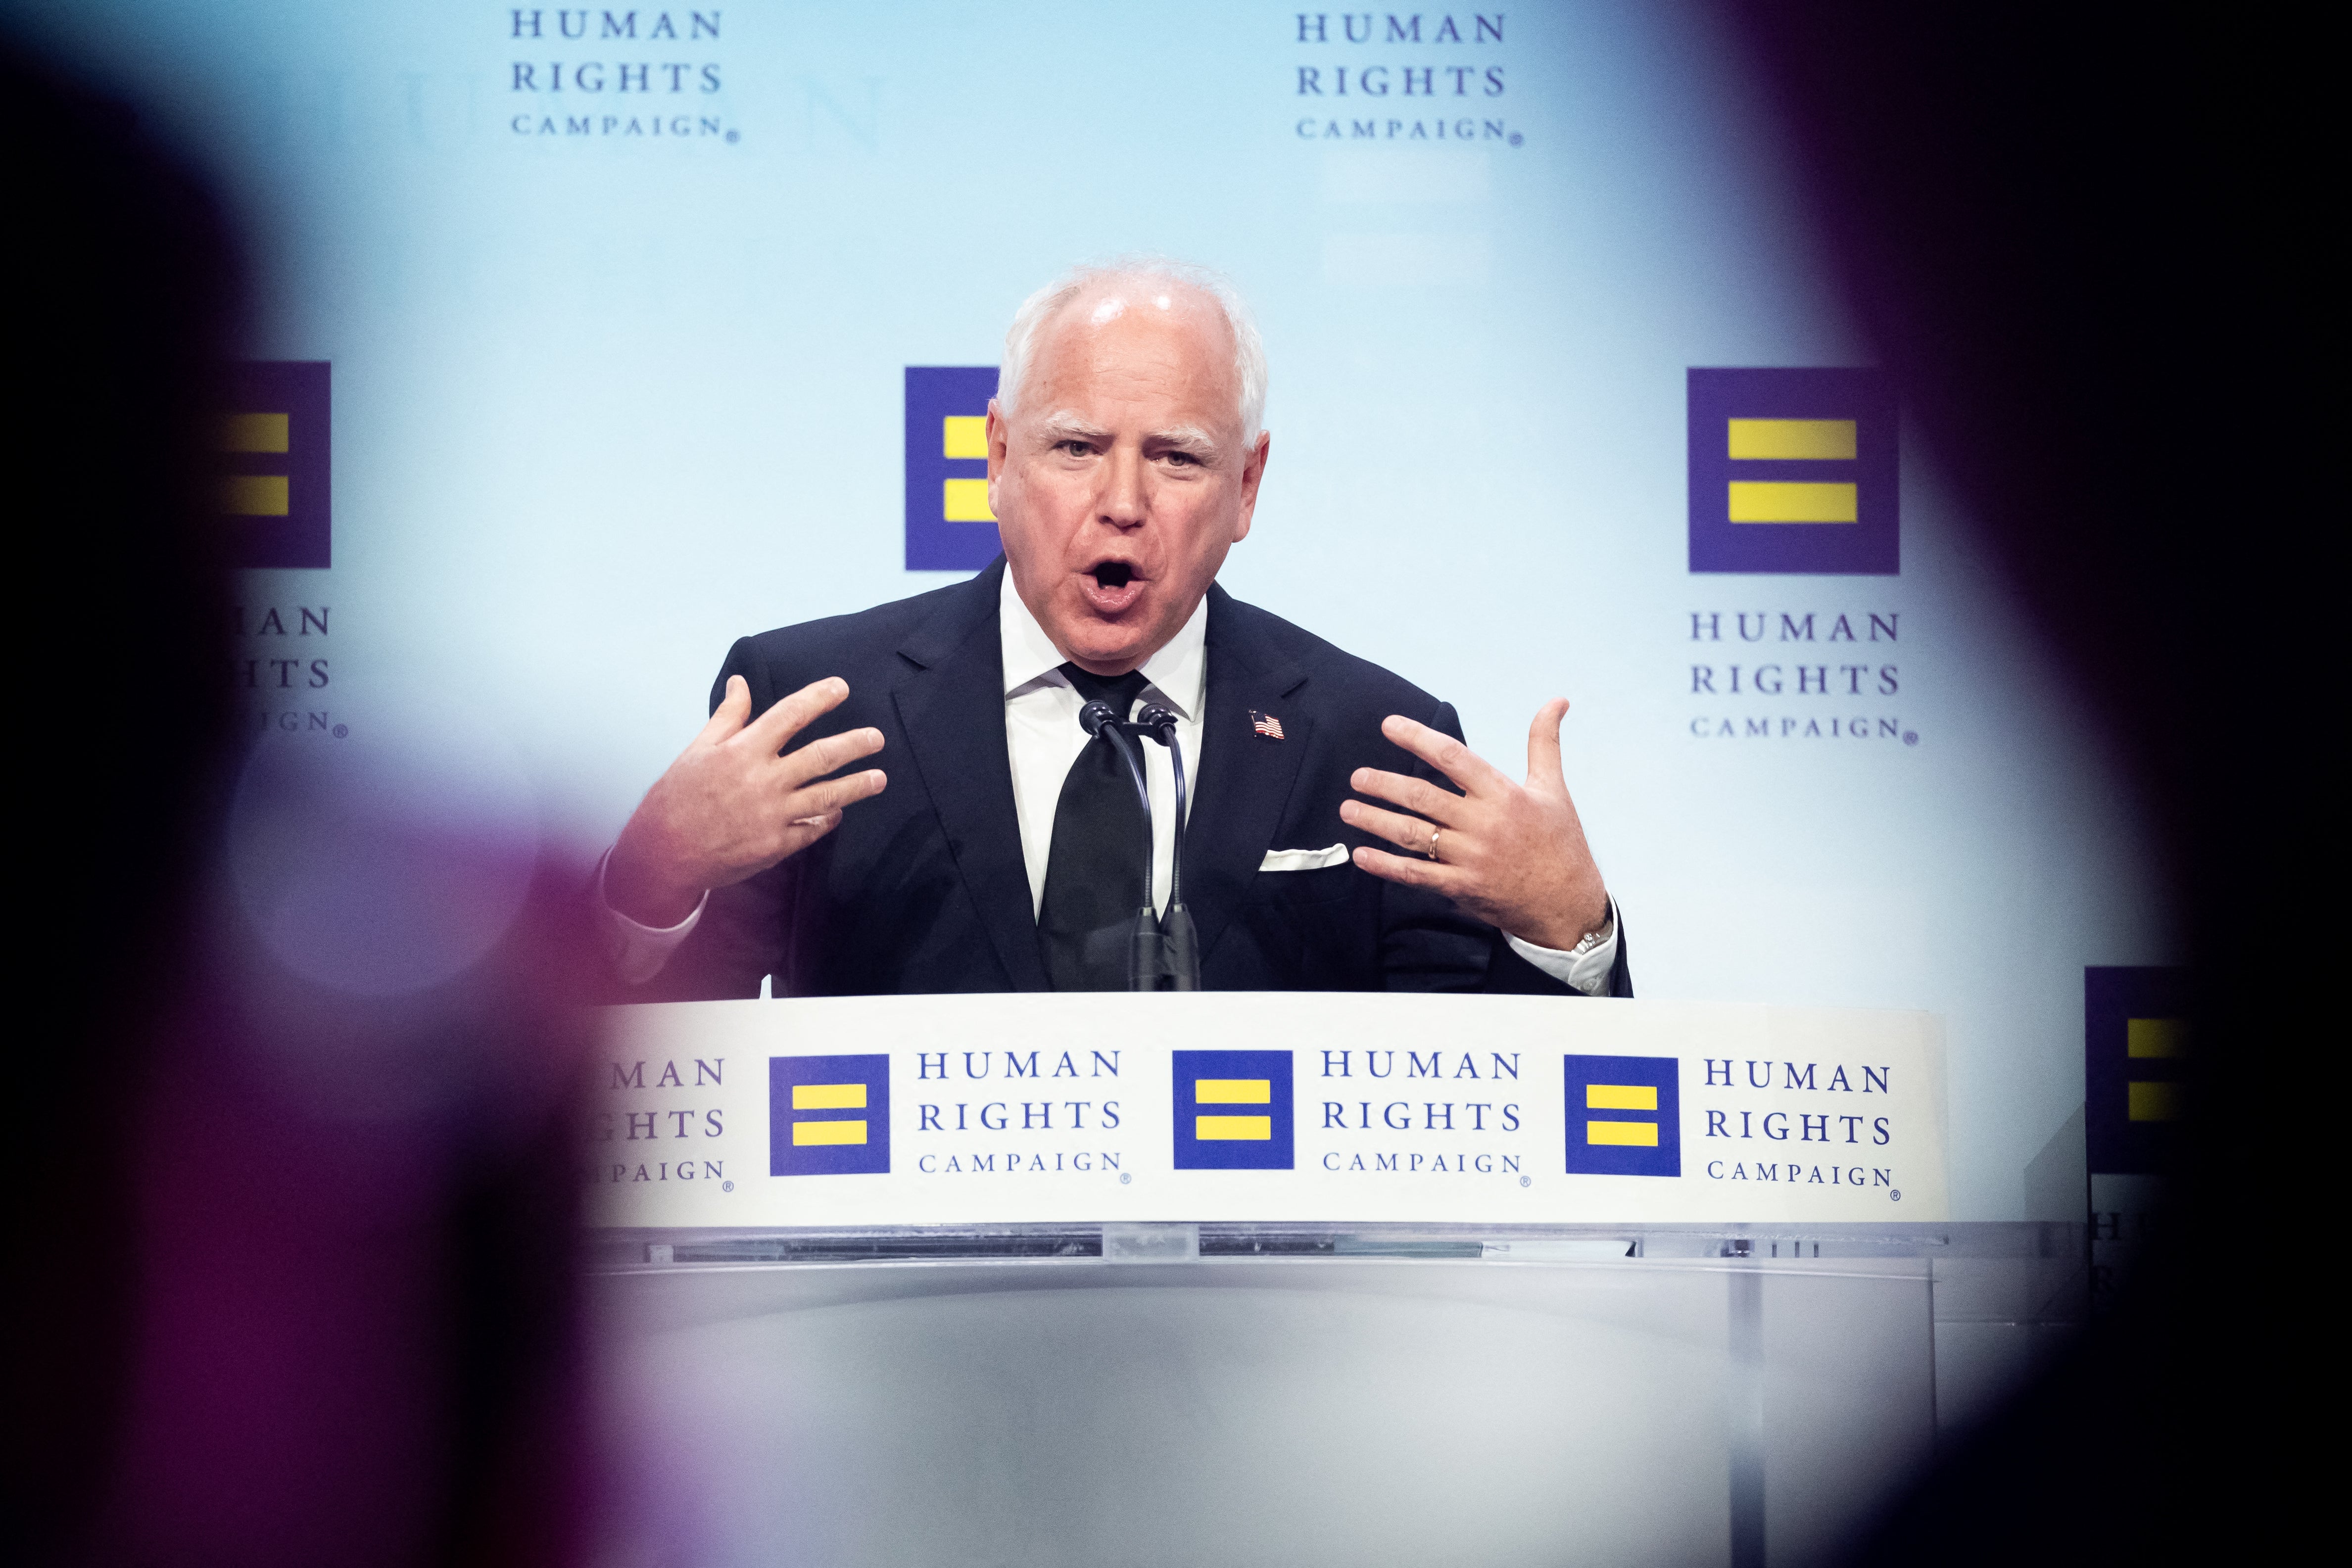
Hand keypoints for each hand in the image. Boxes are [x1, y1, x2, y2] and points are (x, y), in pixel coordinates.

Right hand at [604, 675, 885, 926]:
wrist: (663, 852)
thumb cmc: (677, 796)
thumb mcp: (698, 749)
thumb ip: (727, 717)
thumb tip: (740, 682)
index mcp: (742, 751)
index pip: (789, 715)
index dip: (818, 698)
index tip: (841, 688)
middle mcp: (763, 780)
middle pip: (820, 756)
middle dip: (854, 745)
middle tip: (877, 738)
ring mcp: (772, 815)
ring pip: (826, 796)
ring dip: (857, 786)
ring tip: (880, 778)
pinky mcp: (775, 845)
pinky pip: (811, 829)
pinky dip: (827, 819)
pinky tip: (838, 812)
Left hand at [1340, 700, 1607, 951]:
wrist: (1568, 905)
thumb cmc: (1560, 843)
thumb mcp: (1554, 789)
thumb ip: (1544, 743)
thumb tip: (1557, 700)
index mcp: (1504, 794)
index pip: (1453, 757)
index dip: (1418, 738)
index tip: (1389, 726)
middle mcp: (1484, 824)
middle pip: (1422, 796)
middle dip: (1384, 784)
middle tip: (1357, 776)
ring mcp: (1470, 858)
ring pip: (1413, 835)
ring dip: (1376, 821)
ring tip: (1349, 808)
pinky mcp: (1462, 888)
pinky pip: (1415, 875)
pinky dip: (1385, 866)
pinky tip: (1362, 855)